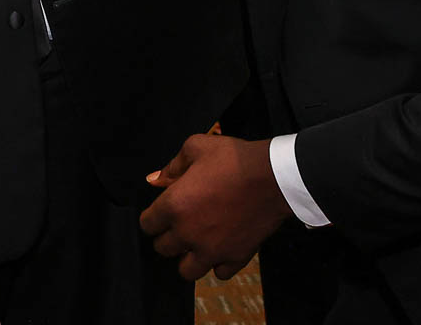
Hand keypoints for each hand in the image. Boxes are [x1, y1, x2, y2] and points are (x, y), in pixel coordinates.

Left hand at [139, 134, 291, 280]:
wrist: (273, 175)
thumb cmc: (234, 159)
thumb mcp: (197, 147)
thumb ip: (172, 166)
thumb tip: (155, 179)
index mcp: (174, 205)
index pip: (147, 225)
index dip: (152, 218)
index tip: (161, 214)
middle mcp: (188, 232)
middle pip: (162, 249)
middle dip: (168, 237)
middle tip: (180, 225)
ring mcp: (212, 249)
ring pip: (186, 271)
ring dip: (188, 257)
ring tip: (197, 243)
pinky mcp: (235, 257)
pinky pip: (219, 273)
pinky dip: (218, 264)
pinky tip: (221, 248)